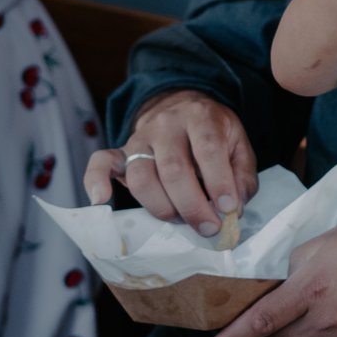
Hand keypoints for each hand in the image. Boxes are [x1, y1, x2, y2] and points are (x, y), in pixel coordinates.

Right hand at [82, 90, 256, 234]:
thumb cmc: (214, 134)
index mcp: (201, 117)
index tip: (229, 209)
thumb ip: (241, 176)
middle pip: (173, 169)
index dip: (219, 182)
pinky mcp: (120, 152)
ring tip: (180, 220)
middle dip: (192, 205)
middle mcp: (167, 124)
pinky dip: (95, 182)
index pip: (208, 149)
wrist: (182, 108)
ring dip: (161, 207)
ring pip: (141, 176)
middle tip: (208, 227)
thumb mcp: (238, 145)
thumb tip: (233, 209)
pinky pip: (100, 163)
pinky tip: (102, 201)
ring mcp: (140, 138)